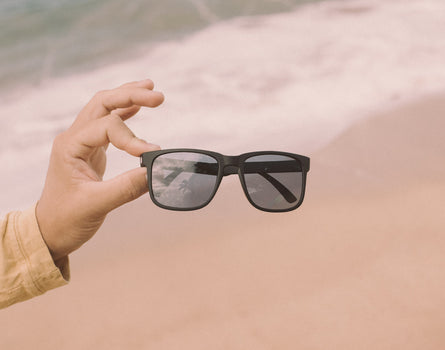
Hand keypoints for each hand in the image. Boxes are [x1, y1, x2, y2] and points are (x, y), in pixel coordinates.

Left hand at [36, 79, 163, 261]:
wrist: (51, 230)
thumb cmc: (66, 218)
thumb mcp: (96, 205)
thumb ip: (126, 188)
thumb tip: (155, 172)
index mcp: (70, 146)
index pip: (106, 127)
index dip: (131, 138)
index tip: (150, 155)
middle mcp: (74, 139)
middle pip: (103, 103)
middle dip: (131, 95)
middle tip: (158, 97)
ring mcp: (82, 143)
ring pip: (105, 108)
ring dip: (128, 97)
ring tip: (151, 90)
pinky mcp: (91, 151)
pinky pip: (109, 124)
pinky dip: (125, 113)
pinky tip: (138, 108)